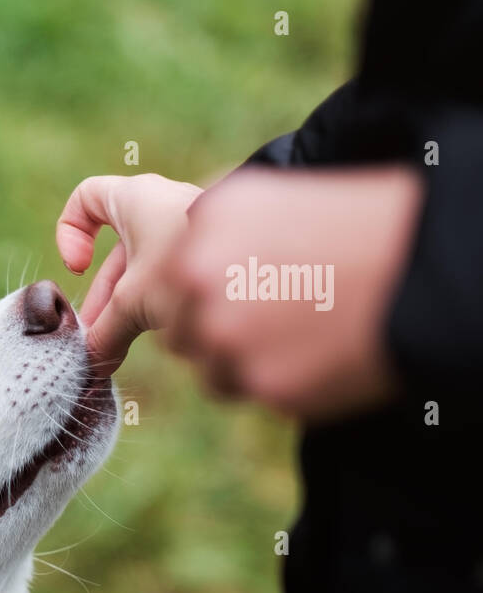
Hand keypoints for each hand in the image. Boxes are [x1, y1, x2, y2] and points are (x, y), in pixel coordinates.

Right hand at [55, 173, 203, 373]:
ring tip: (128, 345)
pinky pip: (177, 275)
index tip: (79, 267)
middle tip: (99, 336)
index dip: (70, 231)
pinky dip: (164, 302)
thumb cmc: (189, 263)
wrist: (270, 256)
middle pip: (116, 252)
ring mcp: (189, 229)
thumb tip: (92, 362)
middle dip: (105, 296)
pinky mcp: (215, 250)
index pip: (85, 198)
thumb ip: (106, 332)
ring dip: (133, 306)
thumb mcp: (134, 303)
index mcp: (134, 199)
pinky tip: (165, 334)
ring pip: (147, 268)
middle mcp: (161, 208)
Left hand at [164, 166, 422, 419]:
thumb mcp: (272, 199)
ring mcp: (225, 335)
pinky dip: (280, 381)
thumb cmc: (358, 226)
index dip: (200, 294)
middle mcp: (199, 278)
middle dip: (214, 333)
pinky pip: (251, 393)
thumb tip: (178, 257)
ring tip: (300, 337)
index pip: (168, 280)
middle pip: (179, 331)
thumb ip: (213, 229)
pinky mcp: (260, 384)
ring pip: (210, 369)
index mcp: (201, 225)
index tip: (232, 297)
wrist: (425, 269)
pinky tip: (318, 354)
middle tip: (269, 323)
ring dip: (242, 364)